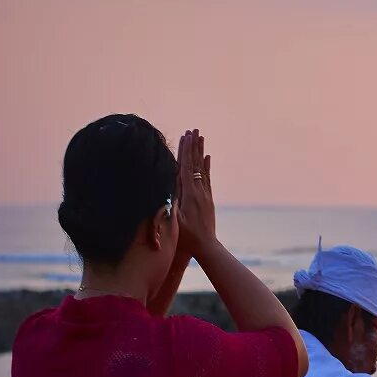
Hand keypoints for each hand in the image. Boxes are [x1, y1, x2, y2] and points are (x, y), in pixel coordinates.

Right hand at [173, 129, 216, 257]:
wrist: (206, 247)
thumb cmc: (187, 238)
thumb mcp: (176, 221)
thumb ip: (172, 203)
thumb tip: (168, 185)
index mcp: (190, 194)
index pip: (186, 167)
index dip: (185, 151)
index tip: (185, 136)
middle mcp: (200, 191)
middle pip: (195, 164)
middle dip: (193, 146)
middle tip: (194, 130)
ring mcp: (205, 195)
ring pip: (202, 168)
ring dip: (200, 152)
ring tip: (200, 137)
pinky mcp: (208, 200)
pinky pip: (207, 179)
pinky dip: (206, 167)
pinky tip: (207, 158)